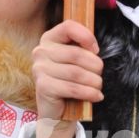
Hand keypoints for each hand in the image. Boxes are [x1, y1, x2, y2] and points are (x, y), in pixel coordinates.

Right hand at [32, 19, 103, 137]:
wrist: (57, 111)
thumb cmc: (69, 82)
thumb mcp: (76, 61)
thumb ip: (82, 48)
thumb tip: (94, 49)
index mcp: (49, 39)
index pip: (68, 27)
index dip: (87, 36)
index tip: (96, 50)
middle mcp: (41, 51)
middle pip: (76, 54)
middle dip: (95, 67)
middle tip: (99, 76)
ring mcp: (39, 69)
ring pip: (76, 73)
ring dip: (94, 82)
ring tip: (98, 87)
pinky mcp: (43, 86)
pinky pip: (73, 88)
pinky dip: (89, 93)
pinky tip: (96, 96)